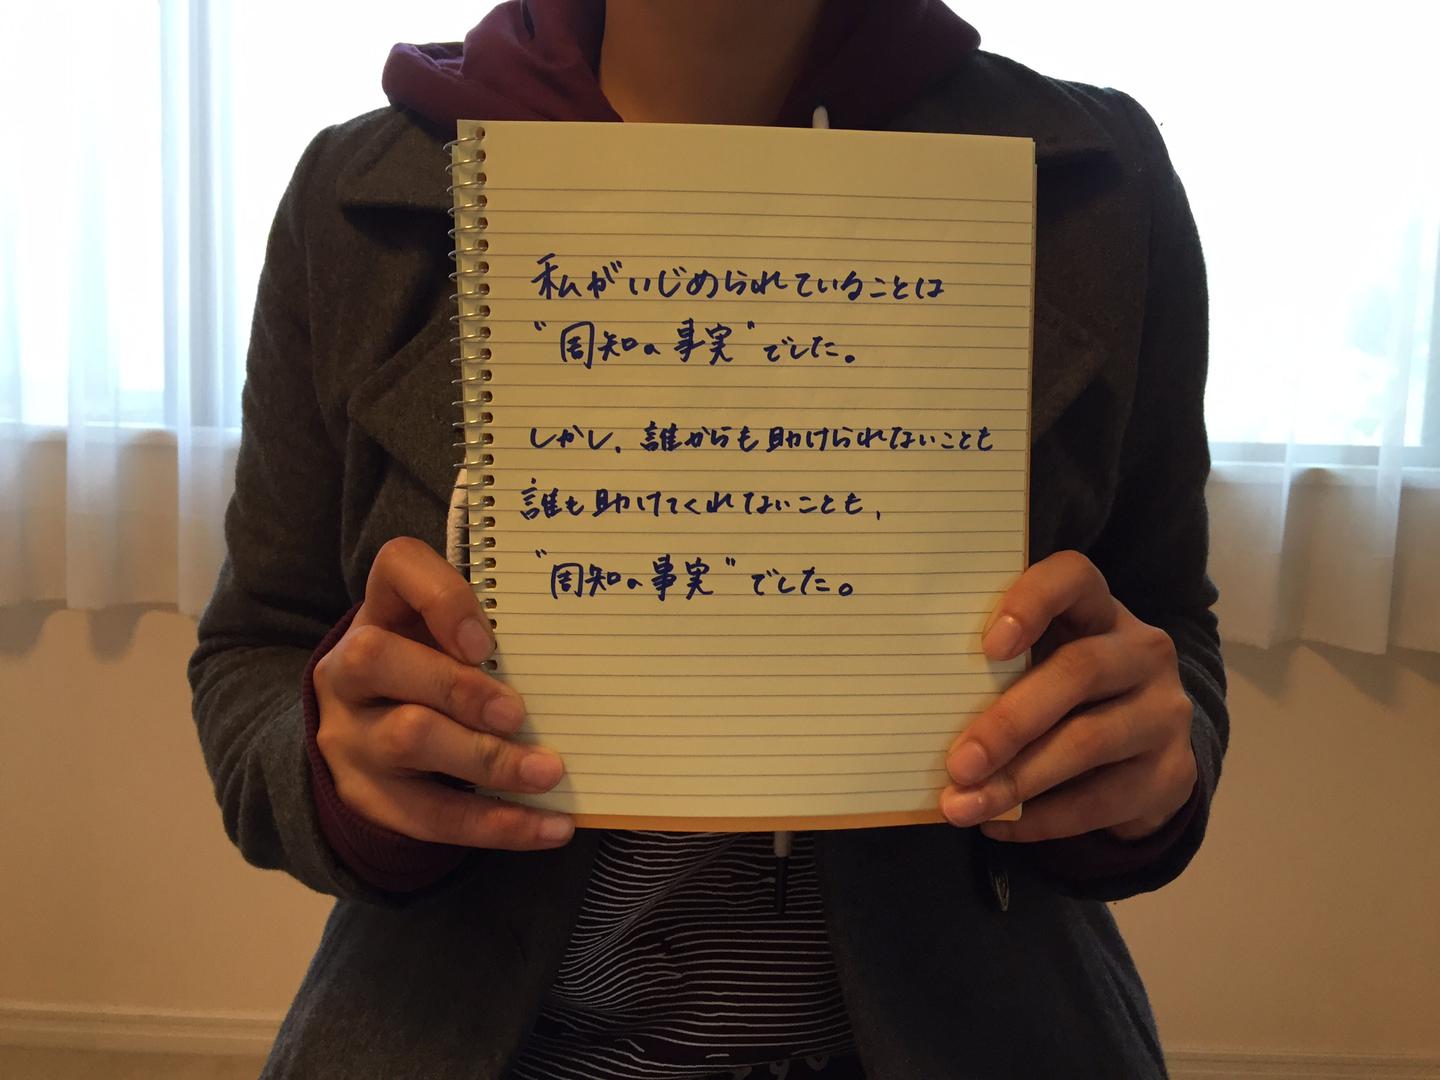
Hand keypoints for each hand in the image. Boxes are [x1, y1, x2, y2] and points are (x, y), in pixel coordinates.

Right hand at [313, 537, 573, 848]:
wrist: (363, 745)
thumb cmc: (429, 676)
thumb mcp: (440, 644)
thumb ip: (489, 638)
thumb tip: (573, 661)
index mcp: (382, 612)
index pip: (396, 568)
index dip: (441, 597)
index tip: (485, 639)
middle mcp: (350, 669)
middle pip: (380, 660)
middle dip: (458, 687)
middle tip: (519, 713)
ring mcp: (352, 735)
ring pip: (407, 739)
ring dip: (488, 759)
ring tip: (549, 772)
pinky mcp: (370, 798)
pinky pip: (433, 816)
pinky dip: (500, 823)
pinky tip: (551, 827)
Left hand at [940, 550, 1196, 842]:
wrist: (1146, 751)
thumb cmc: (1064, 695)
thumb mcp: (1040, 665)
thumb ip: (998, 668)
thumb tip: (916, 701)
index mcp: (1099, 610)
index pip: (1074, 578)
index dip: (1032, 604)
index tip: (987, 647)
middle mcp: (1142, 652)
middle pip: (1079, 672)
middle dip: (1009, 722)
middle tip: (958, 762)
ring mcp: (1164, 712)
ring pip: (1089, 742)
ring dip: (1018, 780)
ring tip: (962, 806)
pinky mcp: (1172, 772)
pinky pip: (1102, 799)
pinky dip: (1042, 817)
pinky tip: (999, 824)